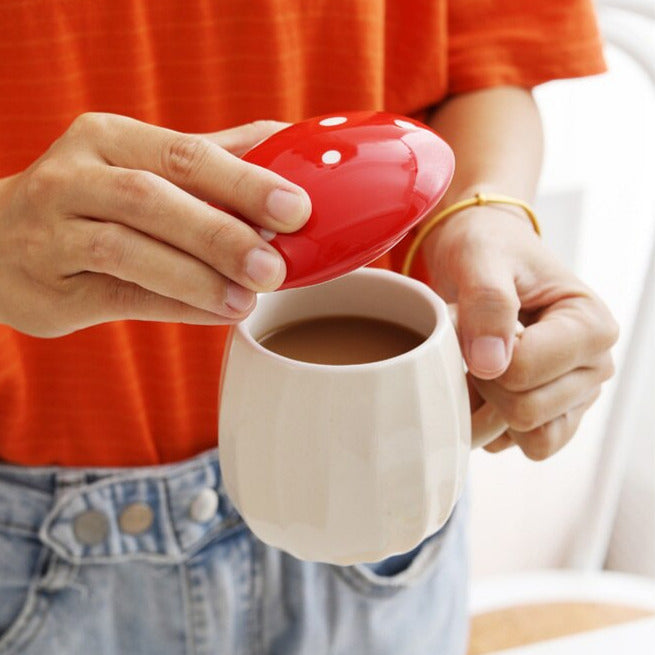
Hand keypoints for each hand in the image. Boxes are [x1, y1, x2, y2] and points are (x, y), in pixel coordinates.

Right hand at [0, 114, 310, 336]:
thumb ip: (211, 157)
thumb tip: (290, 144)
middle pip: (153, 199)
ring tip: (248, 299)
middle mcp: (73, 177)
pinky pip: (120, 296)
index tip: (296, 209)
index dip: (243, 182)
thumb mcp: (141, 163)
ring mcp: (54, 232)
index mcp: (108, 139)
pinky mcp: (54, 287)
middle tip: (275, 267)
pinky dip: (175, 306)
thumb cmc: (93, 199)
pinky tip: (217, 314)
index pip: (183, 154)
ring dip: (197, 277)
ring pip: (128, 250)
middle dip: (220, 234)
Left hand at [424, 205, 618, 459]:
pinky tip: (480, 383)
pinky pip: (517, 445)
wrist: (484, 257)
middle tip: (474, 342)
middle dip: (484, 381)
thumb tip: (490, 365)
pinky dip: (489, 422)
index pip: (524, 371)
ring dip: (488, 407)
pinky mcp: (552, 414)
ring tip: (479, 363)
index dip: (483, 353)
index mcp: (591, 325)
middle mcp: (594, 366)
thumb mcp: (481, 259)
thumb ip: (488, 302)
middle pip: (525, 412)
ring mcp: (575, 395)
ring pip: (528, 438)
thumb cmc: (488, 250)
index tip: (476, 324)